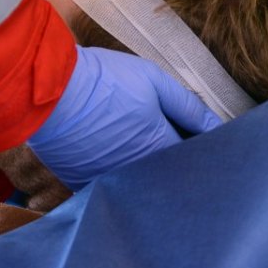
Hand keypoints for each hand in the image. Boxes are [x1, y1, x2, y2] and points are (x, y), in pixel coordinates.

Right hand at [28, 46, 221, 190]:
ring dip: (146, 171)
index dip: (199, 149)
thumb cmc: (103, 80)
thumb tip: (219, 128)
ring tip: (134, 143)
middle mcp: (138, 173)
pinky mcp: (84, 185)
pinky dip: (116, 176)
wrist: (49, 92)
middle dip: (175, 164)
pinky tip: (110, 152)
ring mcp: (110, 182)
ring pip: (139, 185)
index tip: (197, 139)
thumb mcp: (153, 81)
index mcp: (160, 148)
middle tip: (166, 140)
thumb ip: (189, 107)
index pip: (194, 160)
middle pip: (168, 177)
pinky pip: (109, 188)